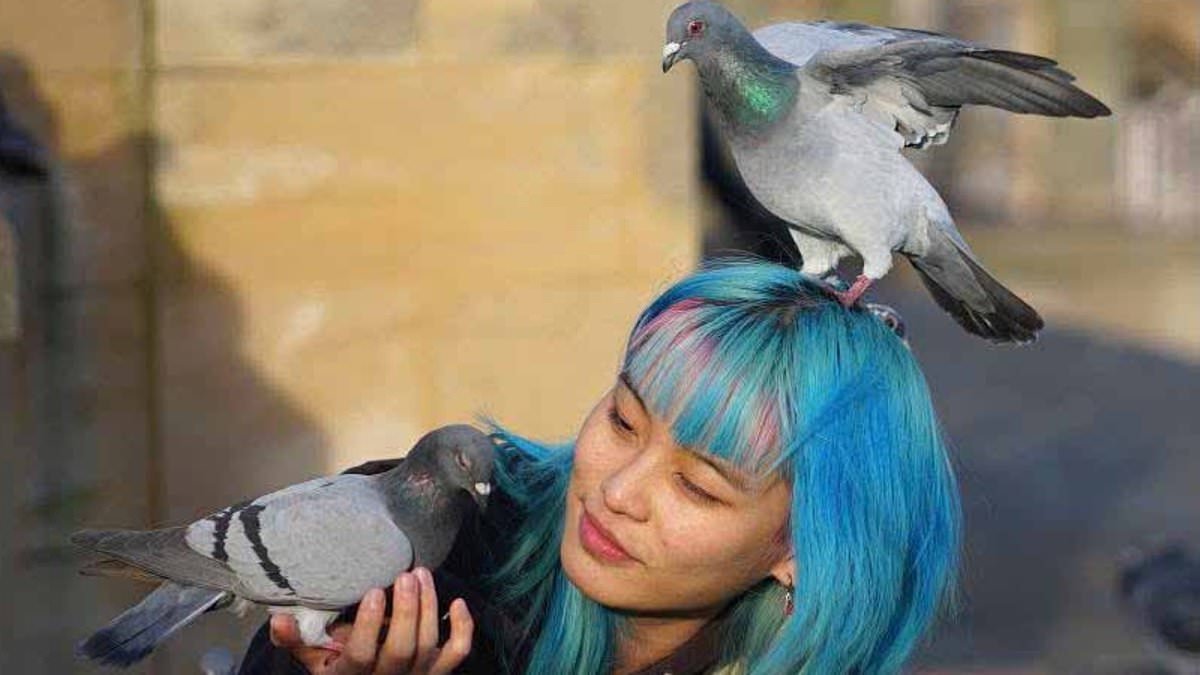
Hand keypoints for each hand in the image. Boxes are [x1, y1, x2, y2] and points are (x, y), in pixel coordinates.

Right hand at [270, 568, 473, 674]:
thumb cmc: (338, 669)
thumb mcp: (314, 661)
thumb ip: (297, 640)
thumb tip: (278, 619)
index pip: (362, 655)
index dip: (368, 625)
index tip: (373, 592)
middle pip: (402, 649)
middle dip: (406, 611)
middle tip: (405, 575)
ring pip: (429, 647)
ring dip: (429, 607)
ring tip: (421, 574)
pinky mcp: (437, 672)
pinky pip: (457, 653)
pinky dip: (463, 628)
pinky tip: (457, 601)